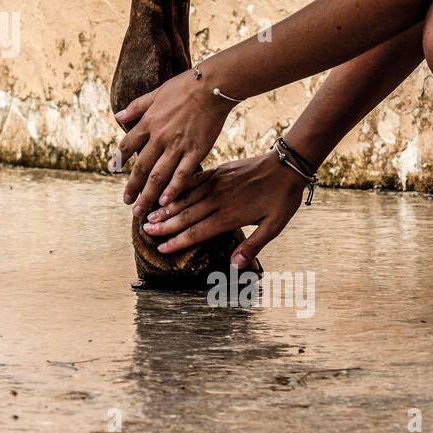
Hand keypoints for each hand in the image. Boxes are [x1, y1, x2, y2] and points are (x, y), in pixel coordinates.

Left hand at [113, 69, 233, 219]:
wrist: (213, 86)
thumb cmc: (185, 87)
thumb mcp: (155, 93)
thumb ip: (136, 107)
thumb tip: (118, 116)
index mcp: (149, 122)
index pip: (127, 145)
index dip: (119, 160)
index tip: (114, 172)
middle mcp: (160, 136)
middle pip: (141, 167)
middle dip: (133, 187)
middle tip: (127, 203)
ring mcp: (178, 145)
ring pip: (159, 175)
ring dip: (148, 195)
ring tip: (141, 211)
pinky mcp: (197, 151)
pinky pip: (182, 174)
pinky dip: (173, 189)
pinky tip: (166, 202)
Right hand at [141, 151, 304, 266]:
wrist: (286, 165)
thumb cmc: (282, 198)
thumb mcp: (273, 226)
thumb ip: (252, 246)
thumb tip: (235, 266)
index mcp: (230, 215)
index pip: (198, 231)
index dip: (179, 241)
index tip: (162, 248)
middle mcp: (218, 200)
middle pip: (186, 216)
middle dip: (165, 226)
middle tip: (146, 232)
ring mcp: (216, 184)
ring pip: (185, 198)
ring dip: (167, 208)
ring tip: (149, 216)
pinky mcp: (217, 171)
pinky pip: (193, 181)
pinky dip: (178, 188)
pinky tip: (166, 193)